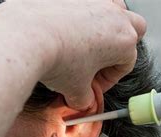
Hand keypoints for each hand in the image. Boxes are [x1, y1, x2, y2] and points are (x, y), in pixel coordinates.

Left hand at [0, 0, 145, 109]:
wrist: (27, 35)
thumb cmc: (55, 58)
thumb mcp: (74, 90)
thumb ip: (84, 98)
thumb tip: (82, 101)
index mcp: (124, 41)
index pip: (126, 64)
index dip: (109, 79)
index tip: (94, 87)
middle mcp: (114, 16)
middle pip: (133, 29)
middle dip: (121, 46)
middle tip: (100, 61)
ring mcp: (96, 0)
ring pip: (115, 8)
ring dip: (107, 24)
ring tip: (86, 42)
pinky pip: (85, 3)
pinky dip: (79, 15)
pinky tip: (64, 29)